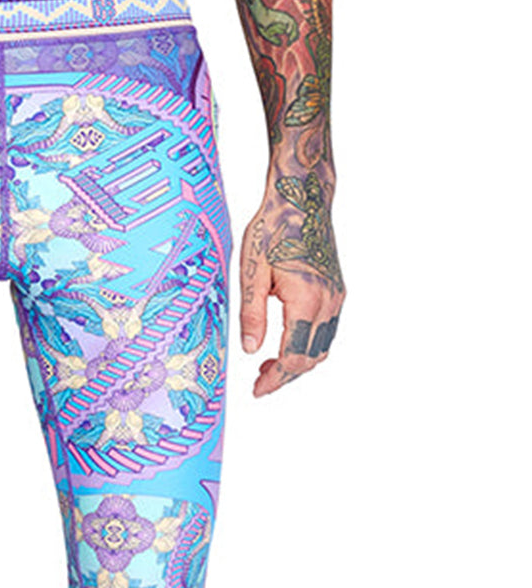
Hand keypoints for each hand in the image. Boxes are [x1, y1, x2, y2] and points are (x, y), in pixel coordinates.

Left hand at [238, 188, 345, 398]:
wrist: (303, 197)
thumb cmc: (275, 228)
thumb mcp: (252, 272)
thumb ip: (252, 314)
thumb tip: (250, 350)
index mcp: (307, 300)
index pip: (294, 357)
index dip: (275, 379)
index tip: (257, 390)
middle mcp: (328, 301)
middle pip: (311, 358)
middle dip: (285, 376)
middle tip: (259, 382)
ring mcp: (336, 296)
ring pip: (322, 347)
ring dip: (298, 362)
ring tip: (268, 365)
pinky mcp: (337, 290)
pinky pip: (326, 330)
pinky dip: (308, 345)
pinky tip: (285, 342)